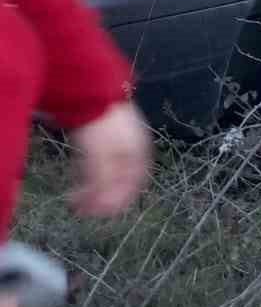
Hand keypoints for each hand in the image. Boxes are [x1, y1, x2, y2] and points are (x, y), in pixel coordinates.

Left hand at [69, 102, 151, 217]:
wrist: (93, 92)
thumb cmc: (102, 126)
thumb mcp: (102, 157)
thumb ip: (105, 182)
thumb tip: (107, 208)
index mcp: (139, 152)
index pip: (135, 183)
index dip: (119, 201)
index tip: (100, 214)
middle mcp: (133, 147)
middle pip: (122, 179)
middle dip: (104, 197)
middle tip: (84, 210)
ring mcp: (120, 140)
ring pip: (109, 172)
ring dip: (94, 189)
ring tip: (76, 199)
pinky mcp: (106, 136)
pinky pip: (100, 163)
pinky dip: (90, 176)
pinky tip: (78, 181)